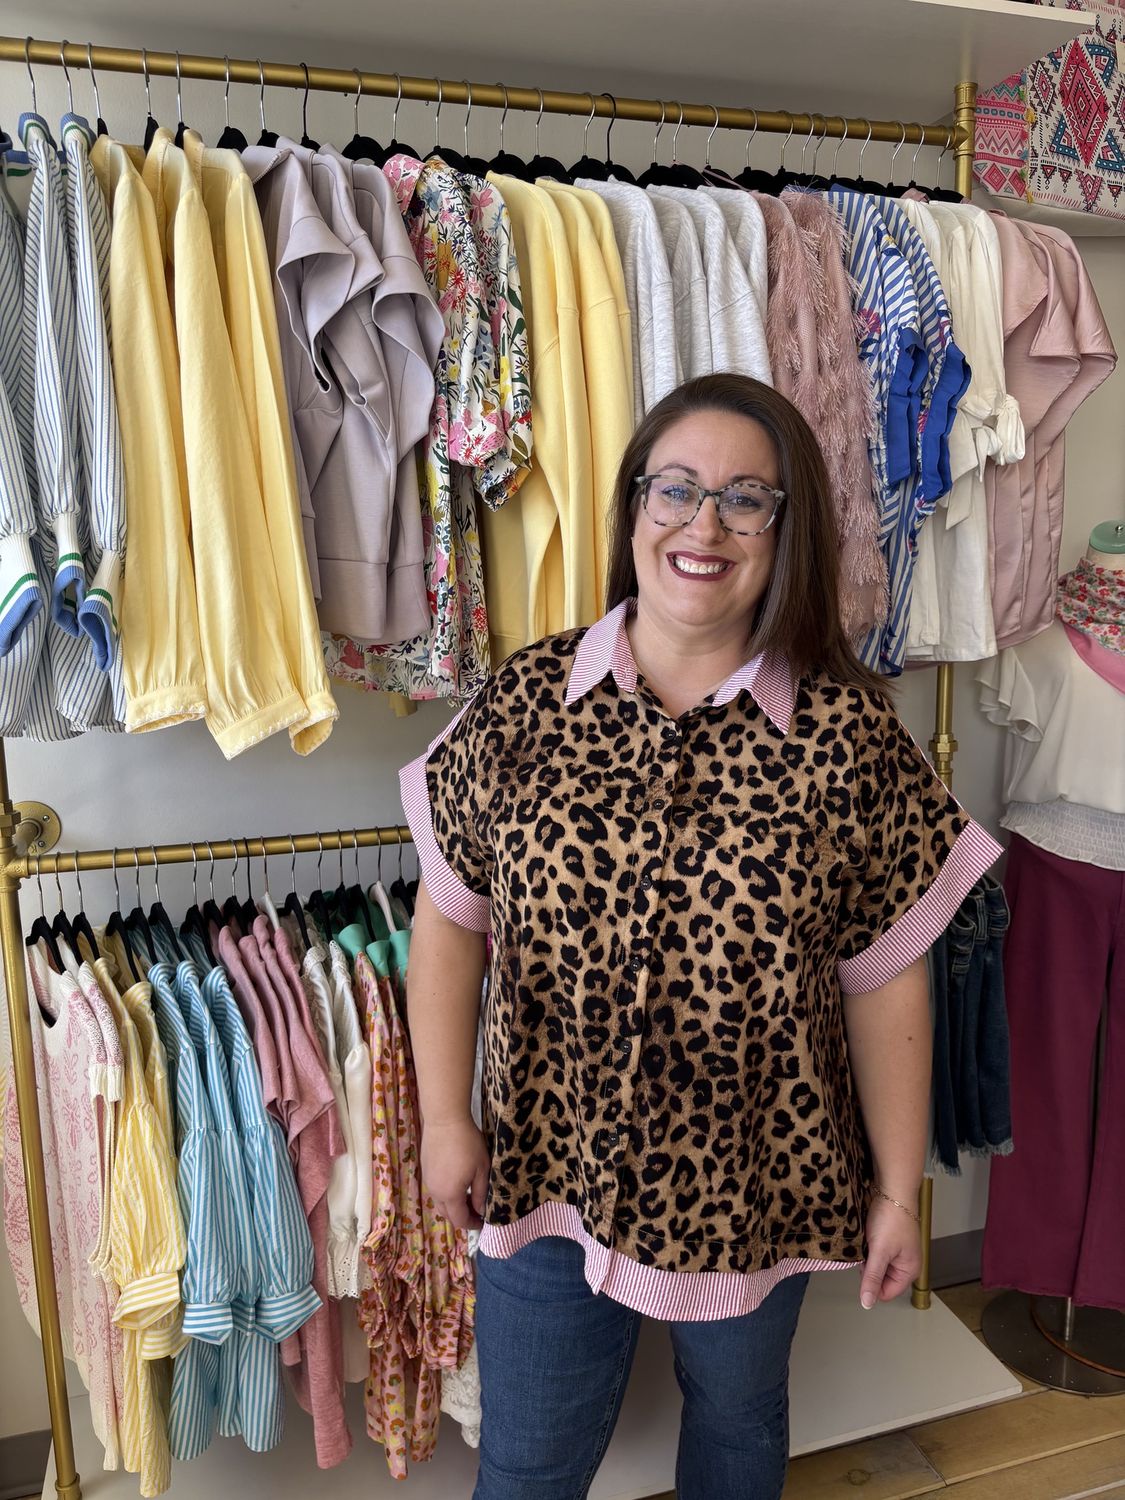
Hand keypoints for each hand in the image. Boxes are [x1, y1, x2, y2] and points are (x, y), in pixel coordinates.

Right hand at [421, 1118, 490, 1231]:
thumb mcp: (481, 1169)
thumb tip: (481, 1211)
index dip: (472, 1224)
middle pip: (447, 1214)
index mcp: (450, 1195)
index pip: (460, 1220)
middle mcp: (435, 1192)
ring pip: (440, 1202)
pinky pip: (436, 1190)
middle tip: (478, 1210)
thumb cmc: (468, 1143)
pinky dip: (446, 1193)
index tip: (483, 1221)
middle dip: (462, 1216)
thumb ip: (481, 1193)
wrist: (445, 1119)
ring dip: (454, 1205)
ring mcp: (428, 1181)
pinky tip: (457, 1181)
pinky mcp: (425, 1170)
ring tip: (469, 1195)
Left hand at [859, 1194, 921, 1309]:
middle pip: (881, 1279)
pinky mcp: (891, 1240)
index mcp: (909, 1271)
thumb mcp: (879, 1251)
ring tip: (870, 1239)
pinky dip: (870, 1245)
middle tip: (868, 1249)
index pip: (886, 1293)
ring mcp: (899, 1251)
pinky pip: (876, 1251)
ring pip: (876, 1264)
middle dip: (870, 1267)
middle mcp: (906, 1264)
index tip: (866, 1265)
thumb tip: (867, 1303)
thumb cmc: (892, 1218)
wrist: (893, 1189)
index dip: (871, 1283)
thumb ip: (872, 1278)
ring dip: (869, 1255)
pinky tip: (869, 1234)